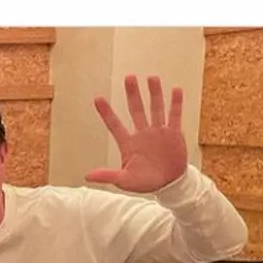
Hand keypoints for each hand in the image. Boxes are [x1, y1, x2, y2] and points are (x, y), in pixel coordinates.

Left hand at [87, 75, 188, 192]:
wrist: (168, 184)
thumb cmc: (145, 182)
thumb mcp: (124, 180)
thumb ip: (108, 176)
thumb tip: (87, 176)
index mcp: (128, 143)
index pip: (114, 125)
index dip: (106, 113)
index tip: (97, 98)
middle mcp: (142, 134)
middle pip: (136, 110)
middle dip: (133, 94)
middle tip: (129, 77)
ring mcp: (158, 132)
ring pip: (155, 108)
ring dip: (154, 94)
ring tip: (152, 78)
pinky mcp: (173, 134)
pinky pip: (174, 116)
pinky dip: (175, 104)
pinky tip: (175, 90)